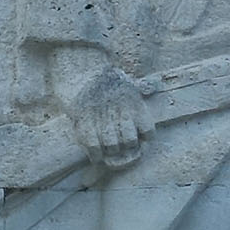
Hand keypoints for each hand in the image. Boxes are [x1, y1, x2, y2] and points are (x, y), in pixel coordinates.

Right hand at [54, 49, 147, 163]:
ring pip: (113, 147)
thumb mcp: (126, 80)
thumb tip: (150, 88)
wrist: (79, 74)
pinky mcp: (84, 124)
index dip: (144, 139)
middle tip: (121, 144)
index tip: (139, 139)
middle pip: (130, 141)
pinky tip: (96, 154)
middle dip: (126, 146)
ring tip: (108, 149)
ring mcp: (102, 119)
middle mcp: (120, 112)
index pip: (148, 132)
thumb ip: (140, 87)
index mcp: (134, 104)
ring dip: (111, 151)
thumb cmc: (105, 80)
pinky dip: (96, 155)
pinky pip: (94, 148)